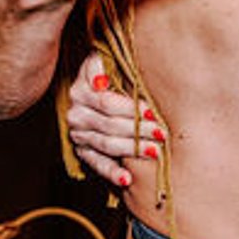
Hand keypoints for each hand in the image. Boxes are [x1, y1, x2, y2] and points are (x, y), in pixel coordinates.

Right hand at [63, 53, 165, 190]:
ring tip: (155, 152)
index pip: (107, 102)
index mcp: (81, 90)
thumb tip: (102, 82)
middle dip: (138, 130)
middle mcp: (76, 113)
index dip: (131, 107)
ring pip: (107, 145)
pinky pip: (96, 164)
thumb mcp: (103, 59)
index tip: (153, 111)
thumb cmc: (109, 70)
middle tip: (162, 133)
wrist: (95, 87)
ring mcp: (78, 134)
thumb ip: (101, 64)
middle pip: (110, 125)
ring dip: (132, 150)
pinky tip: (127, 179)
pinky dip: (112, 173)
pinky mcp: (82, 151)